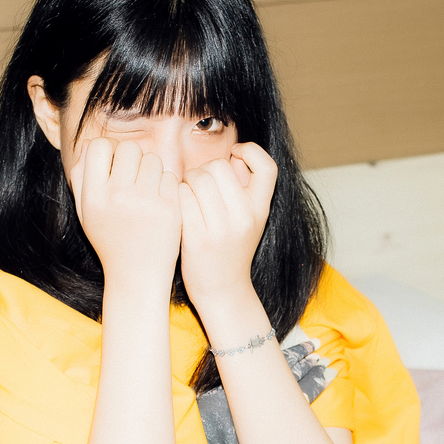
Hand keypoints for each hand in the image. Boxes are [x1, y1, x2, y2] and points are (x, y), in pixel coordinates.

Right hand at [69, 137, 181, 289]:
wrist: (137, 275)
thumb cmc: (109, 240)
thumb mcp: (86, 212)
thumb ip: (81, 177)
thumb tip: (89, 143)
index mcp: (94, 197)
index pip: (98, 146)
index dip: (107, 151)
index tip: (111, 166)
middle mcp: (118, 197)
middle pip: (128, 148)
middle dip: (131, 158)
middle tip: (132, 177)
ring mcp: (146, 203)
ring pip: (152, 159)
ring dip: (150, 169)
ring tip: (146, 189)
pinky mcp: (170, 209)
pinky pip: (169, 176)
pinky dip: (165, 184)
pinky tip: (159, 200)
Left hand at [178, 142, 277, 309]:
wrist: (223, 292)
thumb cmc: (231, 250)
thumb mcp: (250, 220)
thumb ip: (245, 189)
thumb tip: (234, 156)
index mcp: (260, 210)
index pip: (267, 166)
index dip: (251, 152)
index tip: (236, 155)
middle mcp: (244, 217)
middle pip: (220, 166)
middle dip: (204, 169)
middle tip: (199, 184)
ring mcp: (220, 228)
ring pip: (197, 178)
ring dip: (187, 181)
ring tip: (187, 195)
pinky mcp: (196, 237)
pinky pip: (181, 197)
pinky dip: (176, 197)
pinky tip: (178, 207)